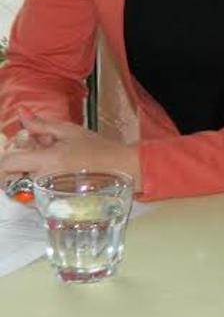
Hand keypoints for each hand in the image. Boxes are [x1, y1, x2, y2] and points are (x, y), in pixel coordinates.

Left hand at [0, 116, 140, 187]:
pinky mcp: (54, 203)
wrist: (119, 168)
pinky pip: (34, 197)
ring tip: (48, 167)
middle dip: (18, 167)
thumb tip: (22, 114)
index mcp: (46, 160)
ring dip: (27, 177)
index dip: (6, 158)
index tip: (15, 153)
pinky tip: (53, 178)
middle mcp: (44, 180)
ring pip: (21, 188)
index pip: (7, 163)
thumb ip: (41, 125)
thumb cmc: (97, 149)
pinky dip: (36, 188)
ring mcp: (48, 194)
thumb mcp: (69, 131)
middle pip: (11, 177)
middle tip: (37, 157)